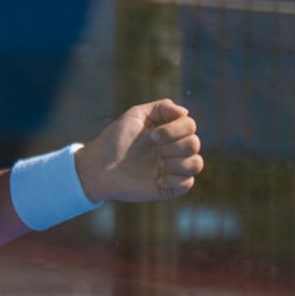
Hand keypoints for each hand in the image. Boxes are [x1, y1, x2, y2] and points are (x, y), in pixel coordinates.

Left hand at [74, 98, 201, 203]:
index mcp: (167, 133)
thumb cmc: (113, 140)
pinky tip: (157, 180)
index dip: (175, 129)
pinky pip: (188, 184)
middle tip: (153, 148)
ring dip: (178, 162)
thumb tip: (185, 111)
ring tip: (158, 164)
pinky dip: (175, 180)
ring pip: (197, 164)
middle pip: (194, 143)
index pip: (190, 126)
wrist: (98, 168)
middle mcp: (172, 150)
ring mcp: (171, 169)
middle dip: (175, 145)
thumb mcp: (134, 116)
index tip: (152, 135)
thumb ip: (160, 108)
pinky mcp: (168, 187)